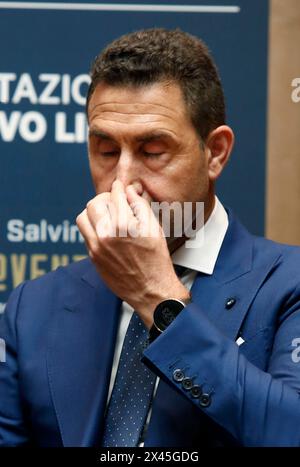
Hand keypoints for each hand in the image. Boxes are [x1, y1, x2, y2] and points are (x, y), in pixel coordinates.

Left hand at [76, 180, 189, 327]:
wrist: (150, 289)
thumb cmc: (156, 260)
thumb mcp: (154, 228)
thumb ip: (140, 206)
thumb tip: (129, 191)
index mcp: (123, 225)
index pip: (114, 195)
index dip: (119, 188)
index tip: (120, 187)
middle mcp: (106, 235)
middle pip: (93, 204)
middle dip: (104, 199)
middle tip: (114, 201)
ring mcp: (96, 247)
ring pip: (83, 218)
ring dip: (93, 213)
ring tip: (106, 216)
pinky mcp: (93, 257)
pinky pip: (85, 235)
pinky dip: (94, 229)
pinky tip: (107, 232)